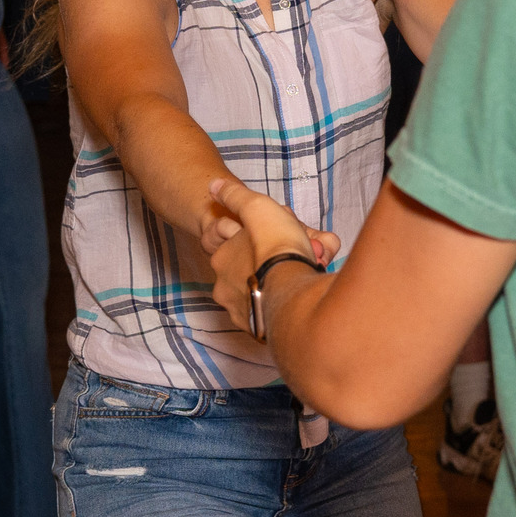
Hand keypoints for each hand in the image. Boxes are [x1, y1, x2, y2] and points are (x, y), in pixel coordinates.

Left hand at [199, 176, 339, 321]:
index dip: (264, 236)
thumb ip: (234, 195)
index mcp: (222, 259)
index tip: (283, 235)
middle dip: (273, 261)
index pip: (240, 243)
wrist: (292, 292)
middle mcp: (224, 287)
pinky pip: (270, 313)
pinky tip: (299, 295)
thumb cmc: (276, 248)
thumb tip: (213, 185)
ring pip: (262, 291)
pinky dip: (283, 304)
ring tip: (302, 275)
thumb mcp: (257, 207)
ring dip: (279, 283)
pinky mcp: (257, 331)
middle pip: (251, 269)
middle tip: (298, 255)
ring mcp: (239, 311)